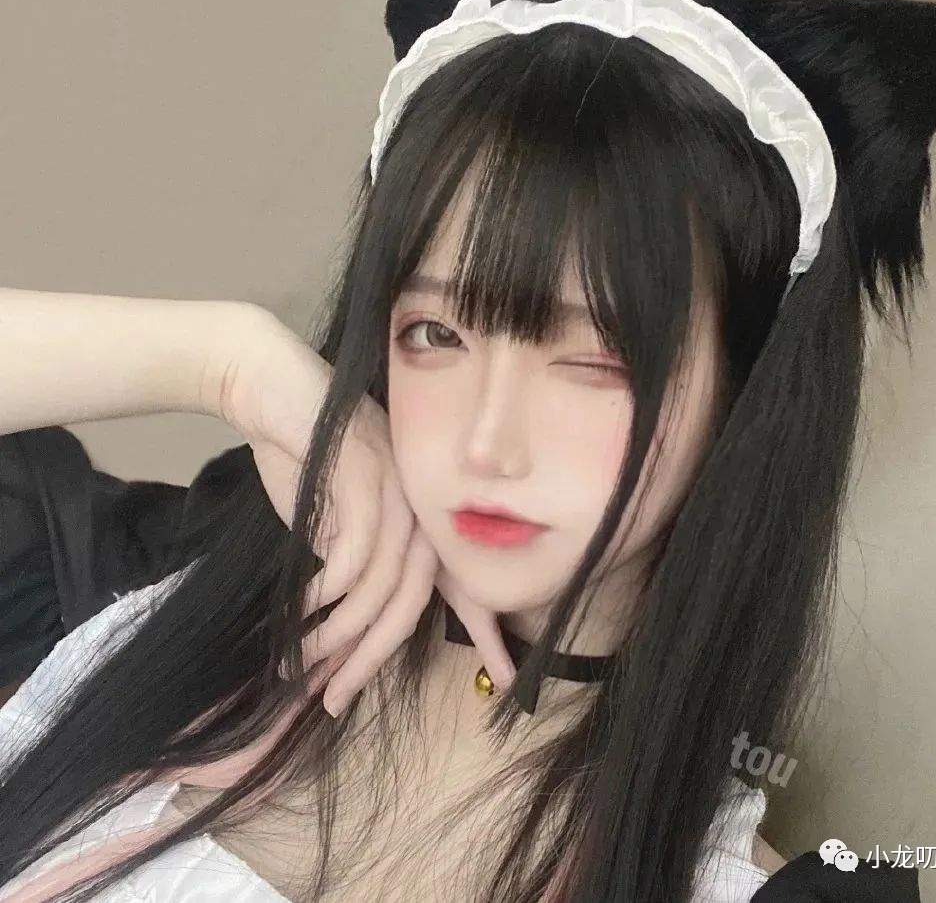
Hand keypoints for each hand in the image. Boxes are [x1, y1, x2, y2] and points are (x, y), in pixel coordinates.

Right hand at [211, 308, 516, 715]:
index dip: (483, 634)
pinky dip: (323, 593)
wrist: (277, 392)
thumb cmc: (308, 462)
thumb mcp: (338, 527)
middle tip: (334, 699)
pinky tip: (301, 607)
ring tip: (301, 664)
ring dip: (336, 635)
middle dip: (371, 660)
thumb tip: (353, 626)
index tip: (502, 680)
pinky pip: (351, 558)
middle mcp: (423, 510)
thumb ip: (358, 568)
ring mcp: (398, 493)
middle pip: (410, 603)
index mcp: (426, 522)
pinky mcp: (365, 479)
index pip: (461, 587)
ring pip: (379, 589)